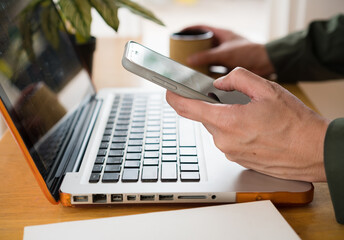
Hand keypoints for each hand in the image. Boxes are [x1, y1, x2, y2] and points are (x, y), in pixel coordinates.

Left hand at [166, 67, 329, 181]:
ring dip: (228, 118)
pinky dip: (235, 131)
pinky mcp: (237, 160)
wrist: (313, 151)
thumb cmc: (295, 123)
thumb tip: (219, 84)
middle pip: (206, 117)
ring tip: (252, 117)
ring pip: (217, 128)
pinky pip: (227, 140)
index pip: (188, 108)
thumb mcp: (267, 89)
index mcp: (227, 121)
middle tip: (236, 100)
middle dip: (215, 106)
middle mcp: (224, 140)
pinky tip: (255, 129)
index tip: (169, 91)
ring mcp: (230, 153)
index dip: (174, 97)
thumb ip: (237, 79)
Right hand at [183, 25, 274, 77]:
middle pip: (202, 44)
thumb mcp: (224, 53)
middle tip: (180, 52)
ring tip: (187, 65)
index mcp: (221, 34)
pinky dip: (206, 71)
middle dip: (192, 48)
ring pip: (207, 56)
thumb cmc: (250, 53)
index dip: (189, 30)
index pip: (201, 28)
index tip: (178, 34)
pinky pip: (213, 67)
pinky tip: (200, 76)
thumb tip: (190, 59)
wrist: (265, 64)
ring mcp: (225, 55)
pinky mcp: (228, 65)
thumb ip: (207, 57)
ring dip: (199, 61)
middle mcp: (222, 44)